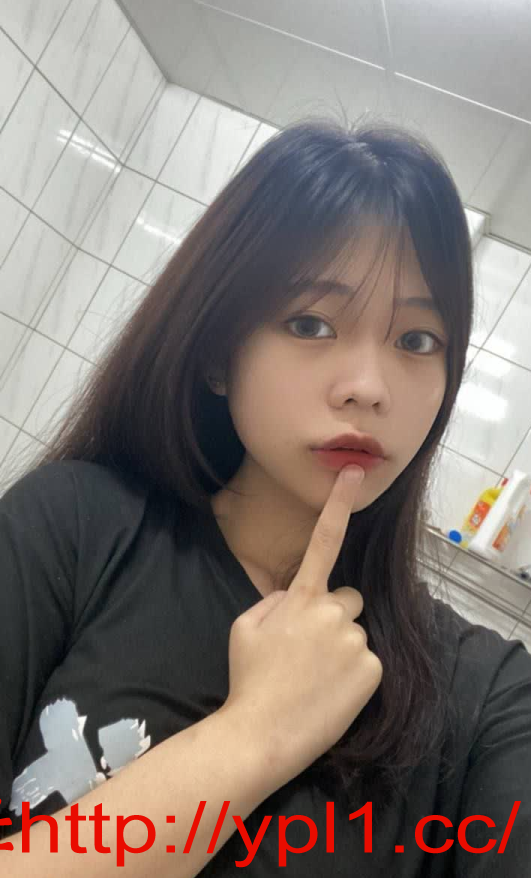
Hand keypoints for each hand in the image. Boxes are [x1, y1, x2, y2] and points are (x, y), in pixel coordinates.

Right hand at [222, 466, 382, 787]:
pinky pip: (368, 661)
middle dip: (334, 614)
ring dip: (342, 646)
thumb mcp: (244, 627)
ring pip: (356, 633)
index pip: (323, 541)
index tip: (353, 471)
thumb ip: (274, 600)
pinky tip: (331, 691)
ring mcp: (355, 641)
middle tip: (310, 648)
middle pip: (348, 599)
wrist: (262, 734)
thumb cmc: (248, 679)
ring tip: (315, 676)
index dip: (338, 503)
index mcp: (300, 598)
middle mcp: (333, 612)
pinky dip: (354, 674)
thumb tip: (295, 594)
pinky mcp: (372, 670)